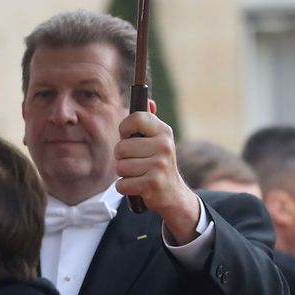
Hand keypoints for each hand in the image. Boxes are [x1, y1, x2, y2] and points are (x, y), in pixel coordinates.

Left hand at [114, 110, 199, 242]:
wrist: (173, 194)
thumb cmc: (157, 164)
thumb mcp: (158, 140)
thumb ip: (149, 122)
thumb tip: (148, 101)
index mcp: (163, 131)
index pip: (135, 118)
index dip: (124, 128)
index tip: (128, 137)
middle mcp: (164, 145)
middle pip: (121, 147)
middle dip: (122, 158)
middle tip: (135, 162)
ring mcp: (159, 164)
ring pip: (120, 167)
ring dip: (124, 174)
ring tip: (138, 174)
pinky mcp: (153, 183)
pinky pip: (122, 184)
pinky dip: (125, 188)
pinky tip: (138, 186)